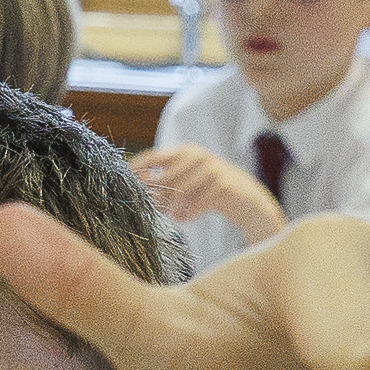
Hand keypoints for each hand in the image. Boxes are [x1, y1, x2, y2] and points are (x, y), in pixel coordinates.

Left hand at [128, 145, 285, 243]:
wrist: (249, 202)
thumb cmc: (210, 194)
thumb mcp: (186, 184)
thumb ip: (163, 183)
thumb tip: (132, 191)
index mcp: (185, 152)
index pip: (152, 157)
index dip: (135, 171)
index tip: (120, 186)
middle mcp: (198, 155)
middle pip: (163, 177)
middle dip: (155, 198)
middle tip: (152, 211)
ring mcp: (213, 168)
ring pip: (179, 191)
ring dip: (171, 208)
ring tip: (172, 215)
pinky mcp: (224, 184)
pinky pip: (196, 202)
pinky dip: (188, 213)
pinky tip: (186, 218)